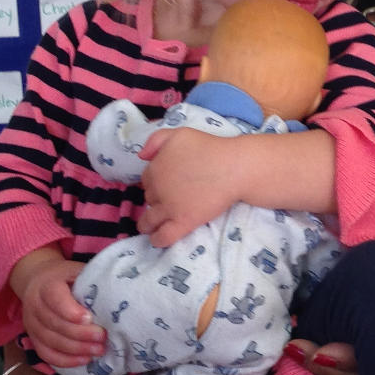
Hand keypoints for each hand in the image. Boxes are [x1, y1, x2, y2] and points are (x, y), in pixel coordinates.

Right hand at [13, 254, 103, 368]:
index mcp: (46, 285)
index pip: (55, 299)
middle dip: (80, 334)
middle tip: (102, 337)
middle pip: (54, 324)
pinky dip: (65, 360)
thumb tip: (118, 294)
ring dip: (76, 349)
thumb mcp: (77, 271)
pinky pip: (46, 354)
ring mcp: (31, 324)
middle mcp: (34, 305)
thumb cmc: (65, 277)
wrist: (38, 281)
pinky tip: (84, 359)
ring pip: (50, 341)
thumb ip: (90, 281)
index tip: (90, 318)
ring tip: (98, 350)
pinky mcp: (33, 339)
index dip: (71, 311)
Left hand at [137, 129, 238, 247]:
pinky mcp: (184, 222)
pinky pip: (164, 236)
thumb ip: (156, 140)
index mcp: (156, 168)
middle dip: (154, 200)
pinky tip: (156, 240)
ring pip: (150, 219)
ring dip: (146, 224)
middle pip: (149, 198)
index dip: (153, 183)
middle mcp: (158, 189)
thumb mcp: (180, 134)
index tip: (161, 186)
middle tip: (164, 201)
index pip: (146, 179)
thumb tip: (141, 156)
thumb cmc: (209, 148)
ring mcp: (170, 208)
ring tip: (148, 227)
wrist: (233, 167)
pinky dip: (157, 239)